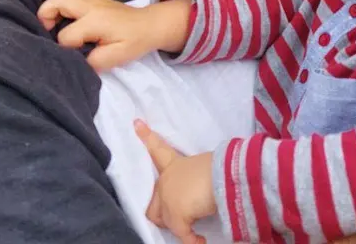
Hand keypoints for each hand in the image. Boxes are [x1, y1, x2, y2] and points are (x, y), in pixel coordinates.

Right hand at [37, 0, 168, 69]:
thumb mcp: (115, 59)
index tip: (76, 52)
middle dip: (46, 16)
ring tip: (55, 20)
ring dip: (55, 3)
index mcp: (94, 21)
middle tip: (49, 31)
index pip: (66, 35)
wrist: (151, 25)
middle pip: (59, 1)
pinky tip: (74, 5)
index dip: (65, 47)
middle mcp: (92, 5)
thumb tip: (76, 58)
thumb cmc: (133, 42)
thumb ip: (93, 61)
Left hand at [135, 119, 215, 243]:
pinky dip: (192, 240)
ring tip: (192, 226)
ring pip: (164, 220)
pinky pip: (184, 235)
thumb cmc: (217, 166)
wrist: (218, 177)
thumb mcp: (204, 167)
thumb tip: (208, 184)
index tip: (136, 123)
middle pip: (154, 202)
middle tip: (176, 213)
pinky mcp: (176, 218)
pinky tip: (200, 241)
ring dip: (177, 225)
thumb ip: (196, 175)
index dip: (146, 136)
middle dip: (160, 211)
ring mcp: (168, 201)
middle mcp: (167, 182)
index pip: (158, 149)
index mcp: (175, 164)